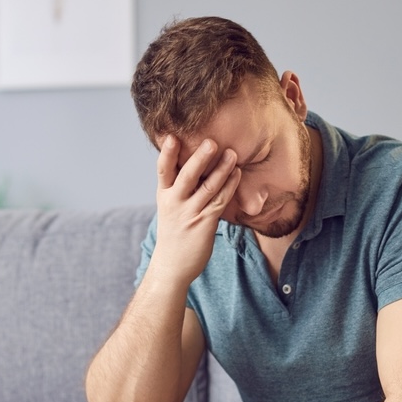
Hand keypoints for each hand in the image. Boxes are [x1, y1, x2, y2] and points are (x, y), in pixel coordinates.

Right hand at [150, 135, 241, 286]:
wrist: (172, 266)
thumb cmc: (173, 233)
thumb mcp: (169, 207)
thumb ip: (178, 186)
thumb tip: (193, 162)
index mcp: (164, 195)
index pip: (163, 170)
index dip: (167, 153)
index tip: (171, 135)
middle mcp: (175, 202)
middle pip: (187, 175)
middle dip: (199, 158)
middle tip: (211, 141)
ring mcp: (190, 213)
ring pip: (208, 187)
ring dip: (221, 169)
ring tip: (232, 153)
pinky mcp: (205, 223)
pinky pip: (220, 201)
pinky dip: (230, 185)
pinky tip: (237, 174)